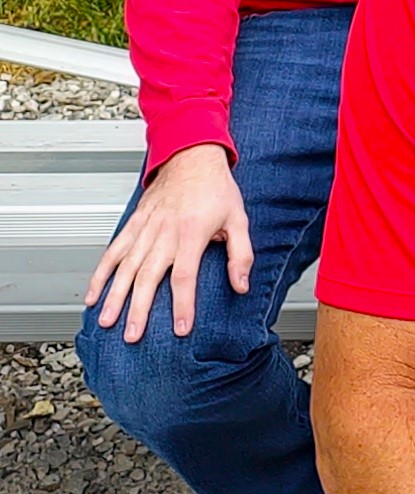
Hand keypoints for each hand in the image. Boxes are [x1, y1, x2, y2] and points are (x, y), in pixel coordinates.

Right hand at [86, 144, 247, 340]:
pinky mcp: (133, 225)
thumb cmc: (216, 189)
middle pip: (148, 277)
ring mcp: (145, 230)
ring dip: (114, 296)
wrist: (191, 158)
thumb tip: (241, 285)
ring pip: (125, 268)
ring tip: (107, 321)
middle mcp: (164, 234)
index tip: (180, 328)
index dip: (182, 304)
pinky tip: (94, 294)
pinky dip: (101, 274)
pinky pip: (113, 252)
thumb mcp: (239, 220)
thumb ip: (240, 255)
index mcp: (191, 234)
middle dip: (139, 309)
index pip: (184, 276)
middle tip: (132, 335)